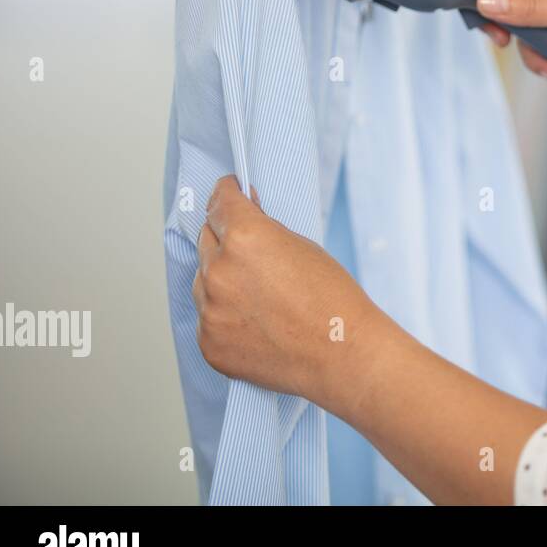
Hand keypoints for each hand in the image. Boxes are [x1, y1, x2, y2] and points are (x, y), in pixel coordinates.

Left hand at [193, 175, 385, 412]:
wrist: (342, 354)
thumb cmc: (334, 300)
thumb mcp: (304, 246)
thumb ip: (265, 231)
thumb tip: (244, 220)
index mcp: (244, 238)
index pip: (219, 202)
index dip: (226, 194)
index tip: (227, 192)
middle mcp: (219, 270)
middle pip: (206, 239)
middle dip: (225, 237)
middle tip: (251, 250)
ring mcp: (209, 310)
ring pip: (203, 281)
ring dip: (222, 279)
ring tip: (260, 294)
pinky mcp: (209, 343)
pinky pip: (207, 318)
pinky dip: (225, 315)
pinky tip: (256, 321)